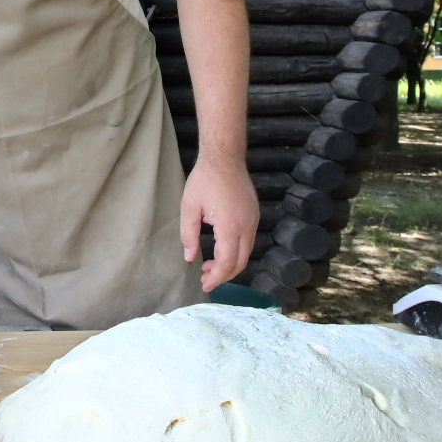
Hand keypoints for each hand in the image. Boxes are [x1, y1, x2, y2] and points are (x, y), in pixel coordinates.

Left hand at [180, 154, 259, 291]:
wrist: (225, 157)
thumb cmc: (204, 180)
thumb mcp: (189, 207)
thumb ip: (188, 235)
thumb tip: (190, 258)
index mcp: (230, 227)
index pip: (227, 263)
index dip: (216, 278)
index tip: (204, 285)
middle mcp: (247, 227)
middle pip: (240, 263)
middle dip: (223, 275)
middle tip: (205, 279)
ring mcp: (253, 220)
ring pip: (246, 253)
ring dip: (229, 263)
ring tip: (209, 265)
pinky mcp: (254, 214)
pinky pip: (247, 241)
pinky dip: (235, 251)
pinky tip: (220, 249)